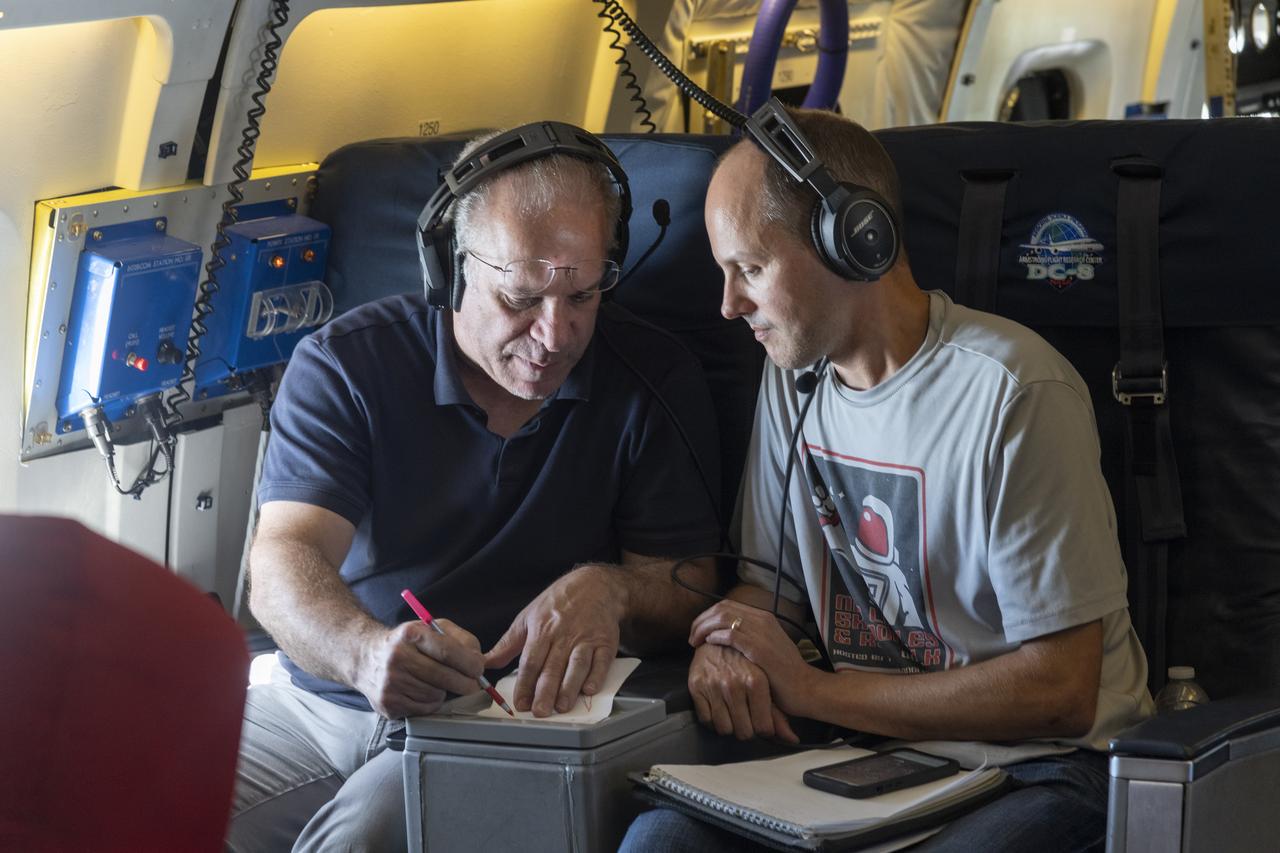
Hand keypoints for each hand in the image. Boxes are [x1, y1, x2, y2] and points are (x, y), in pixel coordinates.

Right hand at [355, 618, 482, 717]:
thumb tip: (479, 660)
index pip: (447, 651)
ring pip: (436, 695)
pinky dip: (431, 702)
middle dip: (465, 683)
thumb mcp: (430, 628)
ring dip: (444, 692)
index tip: (479, 669)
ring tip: (435, 681)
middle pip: (444, 677)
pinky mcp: (388, 703)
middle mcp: (397, 658)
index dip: (469, 663)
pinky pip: (425, 709)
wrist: (365, 657)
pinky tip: (422, 690)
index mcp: (410, 634)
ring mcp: (391, 683)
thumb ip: (459, 639)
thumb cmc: (405, 643)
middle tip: (471, 683)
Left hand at [484, 565, 622, 715]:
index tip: (520, 703)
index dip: (525, 684)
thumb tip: (486, 663)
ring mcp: (586, 638)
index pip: (531, 661)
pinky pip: (602, 661)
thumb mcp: (528, 616)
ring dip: (569, 687)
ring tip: (562, 706)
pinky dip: (597, 675)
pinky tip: (590, 690)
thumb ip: (508, 644)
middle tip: (540, 711)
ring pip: (577, 665)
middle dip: (545, 691)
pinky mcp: (606, 641)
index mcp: (542, 629)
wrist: (594, 584)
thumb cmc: (558, 602)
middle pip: (553, 666)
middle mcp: (564, 634)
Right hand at [688, 642, 797, 742]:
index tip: (761, 725)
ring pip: (724, 728)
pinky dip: (713, 720)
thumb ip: (778, 712)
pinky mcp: (696, 686)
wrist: (718, 635)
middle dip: (747, 730)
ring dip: (729, 726)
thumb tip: (792, 740)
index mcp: (756, 682)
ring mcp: (714, 686)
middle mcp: (734, 685)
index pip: (763, 728)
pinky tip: (719, 710)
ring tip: (733, 714)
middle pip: (744, 732)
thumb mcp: (766, 680)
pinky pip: (706, 720)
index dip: (763, 730)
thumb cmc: (746, 660)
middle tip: (747, 719)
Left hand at [690, 600, 813, 717]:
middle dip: (701, 620)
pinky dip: (715, 637)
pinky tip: (709, 645)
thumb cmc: (784, 674)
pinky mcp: (759, 649)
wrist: (805, 688)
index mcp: (764, 617)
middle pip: (721, 608)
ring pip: (722, 618)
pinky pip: (730, 635)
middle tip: (692, 637)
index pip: (727, 605)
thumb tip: (725, 636)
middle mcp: (762, 619)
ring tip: (695, 642)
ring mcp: (761, 632)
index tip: (698, 631)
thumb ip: (749, 638)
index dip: (707, 616)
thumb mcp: (767, 647)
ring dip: (704, 628)